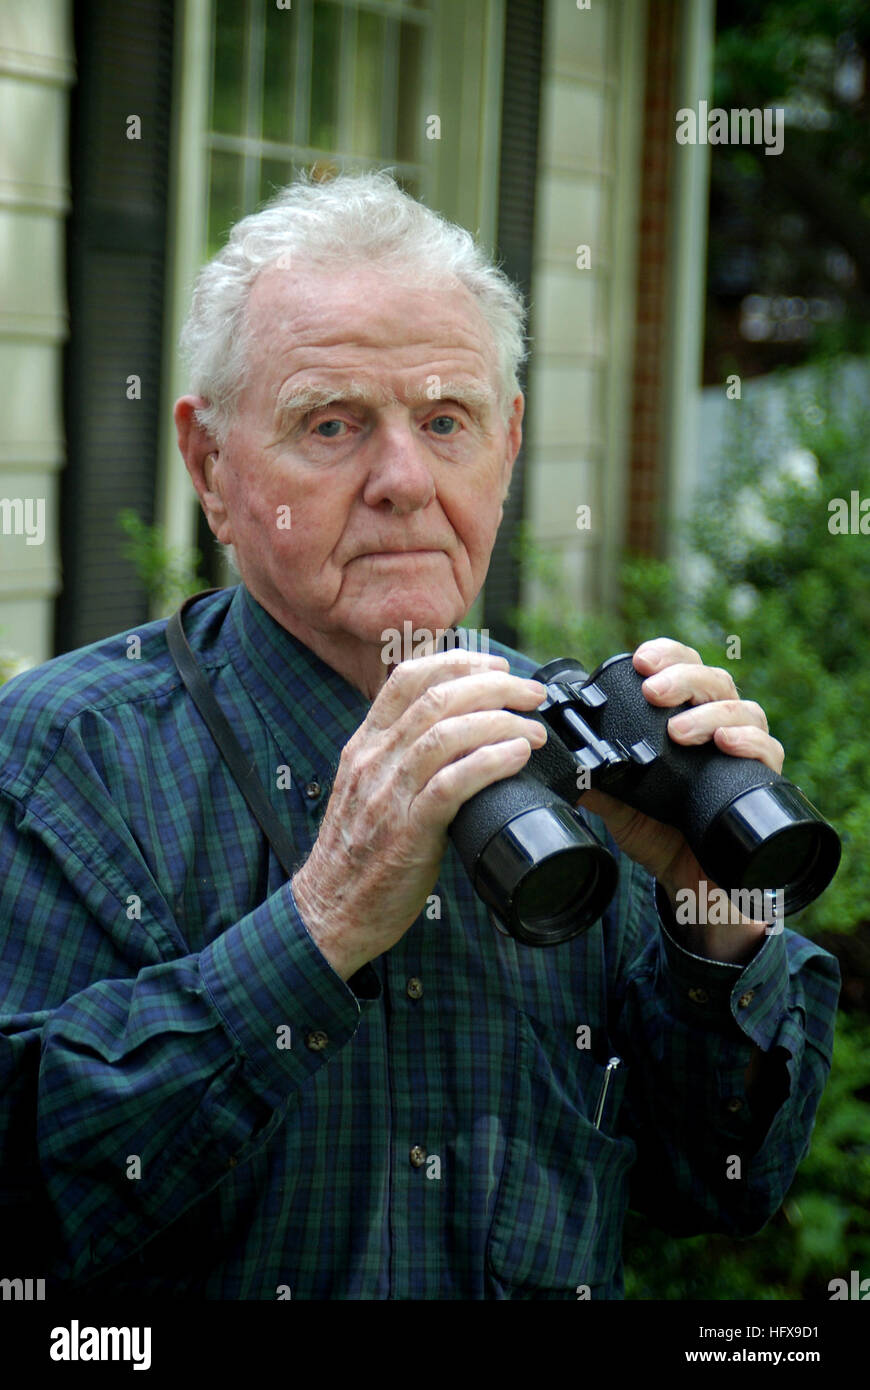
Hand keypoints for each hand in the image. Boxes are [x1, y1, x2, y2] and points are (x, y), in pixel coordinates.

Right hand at [292, 650, 547, 979]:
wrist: (330, 911)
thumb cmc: (358, 854)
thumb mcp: (369, 789)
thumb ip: (403, 759)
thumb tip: (461, 735)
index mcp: (365, 745)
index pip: (407, 678)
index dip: (458, 662)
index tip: (496, 665)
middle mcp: (373, 761)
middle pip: (437, 698)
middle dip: (494, 686)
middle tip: (531, 695)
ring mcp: (387, 795)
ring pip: (446, 734)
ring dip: (501, 723)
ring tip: (533, 730)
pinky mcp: (407, 832)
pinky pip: (451, 784)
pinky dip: (490, 762)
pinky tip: (516, 757)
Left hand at [578, 637, 784, 961]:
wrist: (691, 881)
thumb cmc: (658, 832)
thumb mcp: (618, 804)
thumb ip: (593, 780)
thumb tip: (556, 762)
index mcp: (685, 716)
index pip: (683, 668)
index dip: (666, 655)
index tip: (641, 661)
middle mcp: (718, 725)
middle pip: (713, 680)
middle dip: (683, 678)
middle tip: (652, 691)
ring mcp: (743, 750)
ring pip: (742, 708)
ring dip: (709, 713)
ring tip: (679, 730)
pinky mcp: (762, 780)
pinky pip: (769, 751)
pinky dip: (751, 741)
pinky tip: (729, 742)